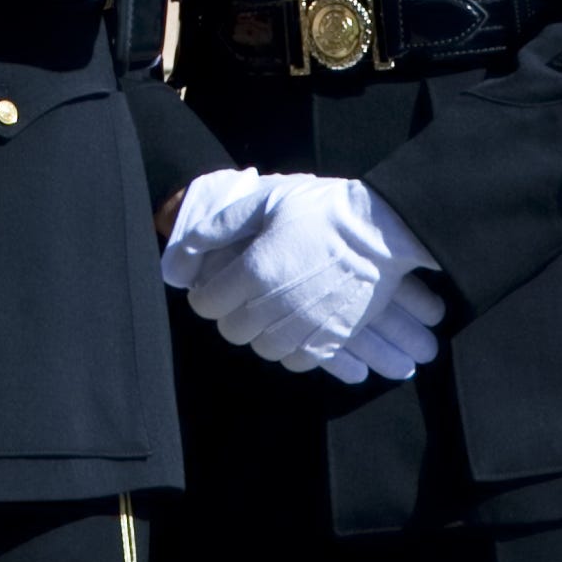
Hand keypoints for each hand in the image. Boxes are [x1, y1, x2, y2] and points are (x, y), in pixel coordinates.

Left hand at [168, 169, 448, 384]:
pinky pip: (297, 360)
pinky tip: (295, 324)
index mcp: (256, 269)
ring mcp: (307, 324)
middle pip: (232, 330)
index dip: (207, 292)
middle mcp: (277, 303)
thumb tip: (178, 261)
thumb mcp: (265, 201)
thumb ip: (217, 228)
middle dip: (231, 313)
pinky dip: (291, 347)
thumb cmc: (323, 209)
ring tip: (271, 308)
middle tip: (245, 294)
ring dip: (260, 332)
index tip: (219, 282)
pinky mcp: (333, 337)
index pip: (207, 303)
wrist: (383, 227)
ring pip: (263, 348)